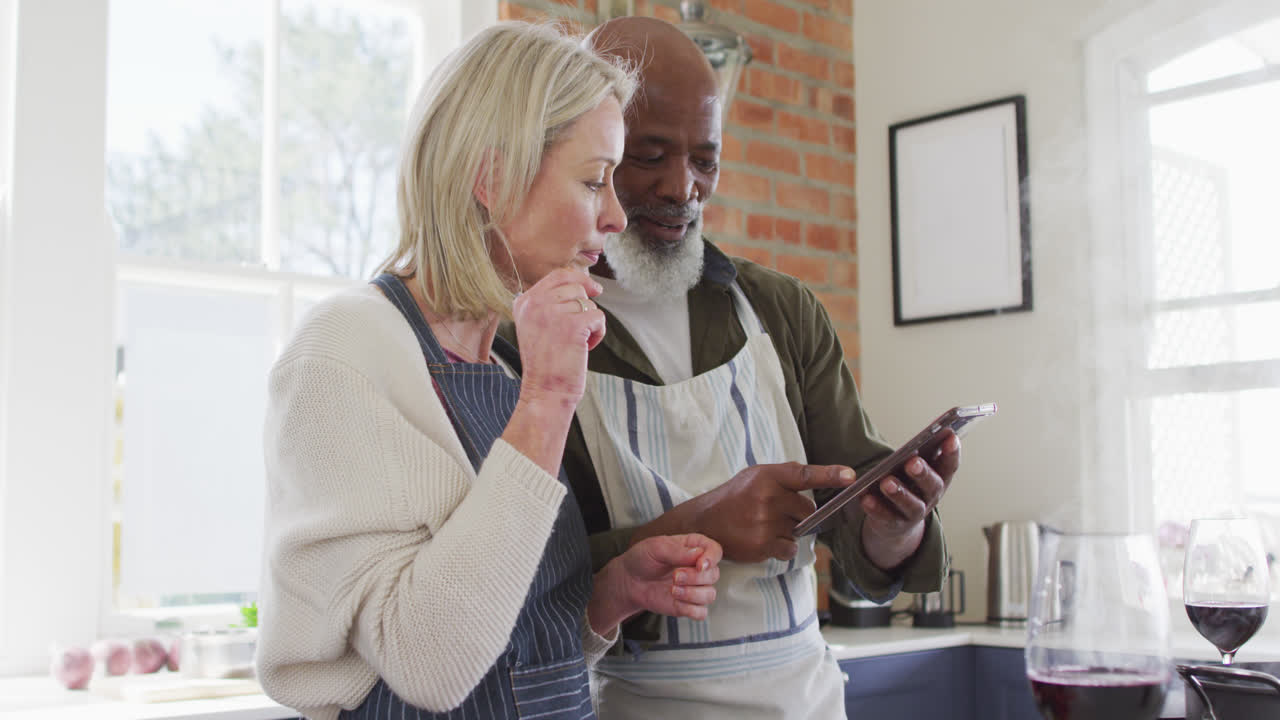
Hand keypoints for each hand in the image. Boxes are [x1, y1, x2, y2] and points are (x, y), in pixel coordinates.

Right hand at [512, 268, 605, 409]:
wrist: (544, 392)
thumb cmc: (545, 363)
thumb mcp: (536, 325)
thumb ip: (550, 302)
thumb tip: (587, 284)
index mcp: (524, 302)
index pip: (558, 275)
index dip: (580, 279)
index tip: (595, 289)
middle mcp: (535, 304)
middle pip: (576, 287)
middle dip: (584, 308)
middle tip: (574, 334)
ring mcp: (552, 313)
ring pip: (589, 304)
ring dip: (590, 324)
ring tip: (575, 344)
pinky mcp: (572, 325)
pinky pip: (598, 317)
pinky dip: (598, 334)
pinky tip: (585, 349)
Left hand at [587, 533, 721, 633]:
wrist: (629, 581)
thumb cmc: (643, 558)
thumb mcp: (656, 547)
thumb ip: (678, 551)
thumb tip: (699, 555)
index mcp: (694, 548)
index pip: (715, 551)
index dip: (711, 558)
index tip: (699, 564)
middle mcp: (698, 568)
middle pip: (714, 574)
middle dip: (695, 577)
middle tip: (675, 576)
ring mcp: (695, 588)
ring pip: (710, 594)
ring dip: (692, 594)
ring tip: (672, 590)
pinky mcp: (688, 605)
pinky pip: (701, 612)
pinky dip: (690, 609)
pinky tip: (675, 600)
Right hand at [637, 463, 855, 563]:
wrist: (705, 522)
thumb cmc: (734, 497)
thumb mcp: (755, 476)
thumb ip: (784, 476)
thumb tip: (816, 477)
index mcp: (767, 476)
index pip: (804, 474)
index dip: (830, 474)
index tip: (852, 476)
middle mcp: (767, 498)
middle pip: (807, 509)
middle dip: (799, 513)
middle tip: (777, 512)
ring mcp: (765, 523)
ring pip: (799, 530)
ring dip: (789, 530)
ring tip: (765, 525)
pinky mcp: (762, 545)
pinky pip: (790, 548)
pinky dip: (782, 546)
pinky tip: (764, 539)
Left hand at [856, 429, 960, 570]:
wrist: (896, 523)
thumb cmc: (907, 485)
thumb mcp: (915, 468)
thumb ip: (921, 453)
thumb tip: (927, 434)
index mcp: (938, 478)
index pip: (950, 465)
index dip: (952, 452)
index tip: (951, 436)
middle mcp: (930, 497)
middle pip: (932, 486)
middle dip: (923, 473)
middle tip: (913, 462)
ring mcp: (914, 513)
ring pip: (911, 505)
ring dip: (900, 493)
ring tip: (887, 483)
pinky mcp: (894, 525)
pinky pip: (886, 518)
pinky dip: (876, 509)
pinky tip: (866, 498)